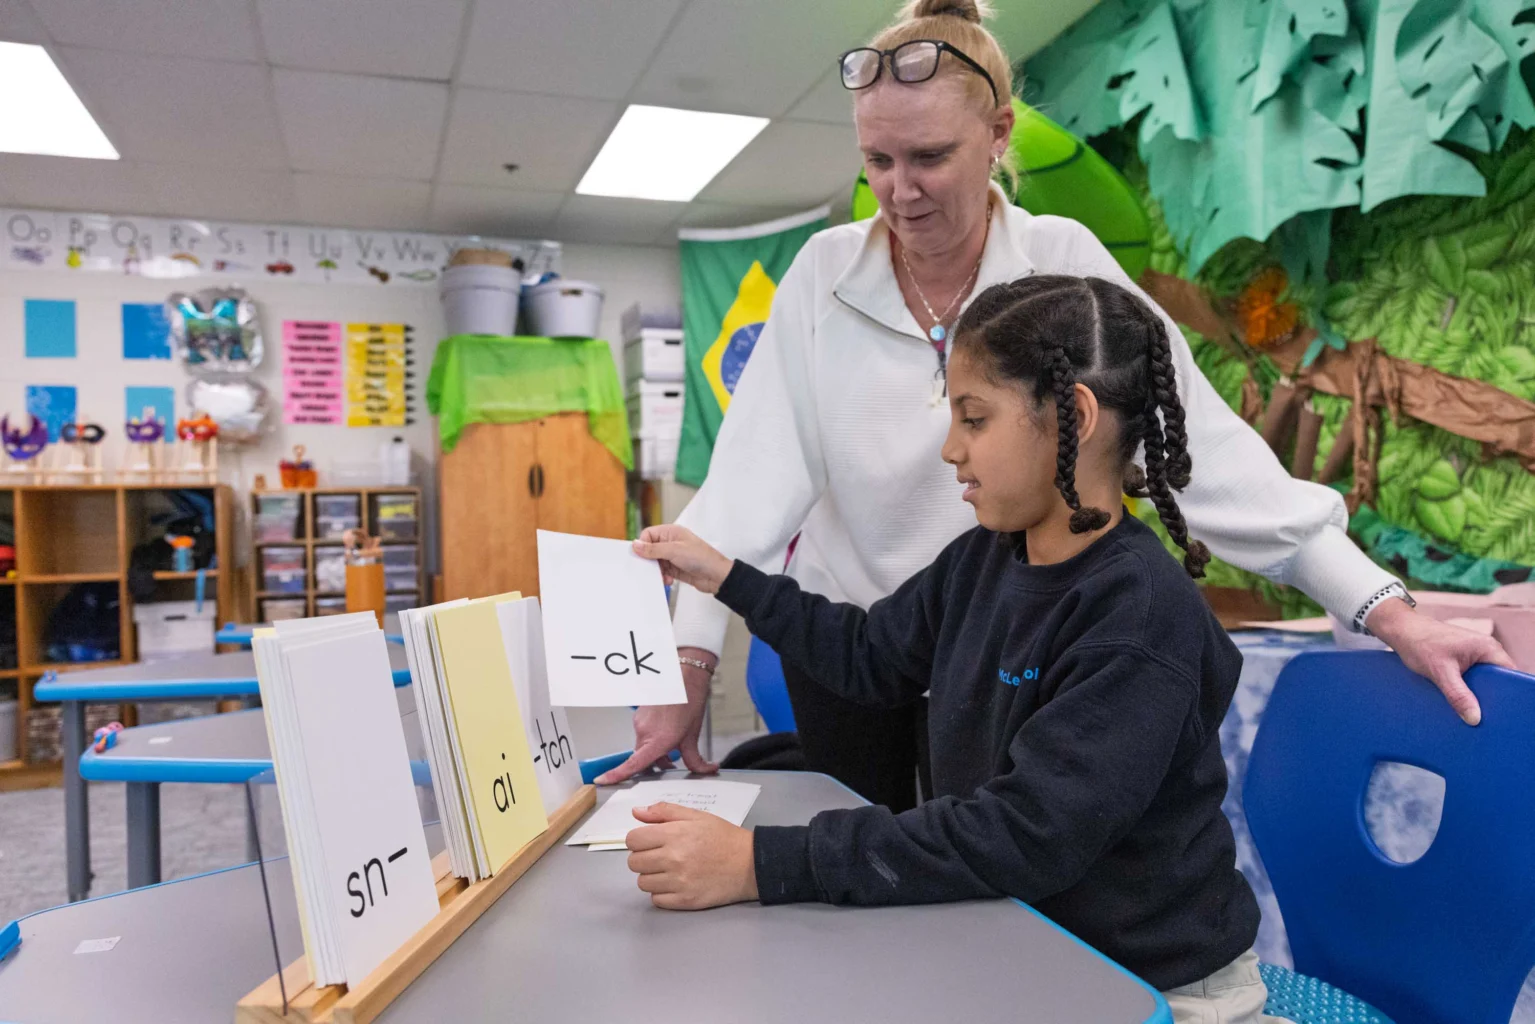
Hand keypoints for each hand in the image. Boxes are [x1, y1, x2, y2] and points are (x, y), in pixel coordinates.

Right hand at [594, 648, 717, 783]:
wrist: (684, 678)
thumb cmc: (689, 702)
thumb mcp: (693, 736)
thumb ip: (695, 759)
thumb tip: (705, 770)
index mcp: (657, 740)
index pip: (633, 763)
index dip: (616, 774)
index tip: (602, 780)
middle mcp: (644, 732)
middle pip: (642, 757)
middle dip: (655, 761)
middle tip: (673, 758)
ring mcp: (639, 722)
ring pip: (644, 744)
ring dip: (655, 746)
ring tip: (674, 735)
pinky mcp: (639, 715)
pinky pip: (643, 732)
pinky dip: (653, 734)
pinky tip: (667, 725)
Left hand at [625, 802, 757, 909]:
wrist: (750, 864)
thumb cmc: (723, 836)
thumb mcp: (696, 816)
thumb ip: (664, 811)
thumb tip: (636, 812)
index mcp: (673, 834)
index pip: (632, 840)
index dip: (639, 839)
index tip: (650, 840)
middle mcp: (672, 859)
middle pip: (634, 862)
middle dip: (644, 857)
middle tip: (661, 855)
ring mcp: (678, 882)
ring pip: (643, 883)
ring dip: (652, 876)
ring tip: (669, 870)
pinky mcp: (684, 901)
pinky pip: (656, 900)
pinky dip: (661, 893)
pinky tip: (675, 884)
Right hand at [632, 525, 734, 594]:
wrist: (716, 576)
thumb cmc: (702, 558)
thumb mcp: (674, 551)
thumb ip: (653, 549)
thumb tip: (636, 545)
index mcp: (671, 532)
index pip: (649, 534)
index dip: (643, 545)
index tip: (641, 556)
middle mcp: (671, 543)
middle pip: (650, 550)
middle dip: (649, 560)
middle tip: (649, 568)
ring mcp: (673, 556)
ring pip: (655, 562)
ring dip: (656, 571)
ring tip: (662, 576)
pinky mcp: (675, 568)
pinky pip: (661, 572)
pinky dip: (662, 577)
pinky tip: (667, 580)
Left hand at [1365, 597, 1516, 725]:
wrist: (1401, 630)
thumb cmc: (1420, 643)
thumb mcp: (1440, 672)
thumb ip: (1458, 695)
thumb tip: (1475, 719)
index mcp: (1488, 648)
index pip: (1511, 676)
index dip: (1506, 695)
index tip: (1497, 713)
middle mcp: (1487, 650)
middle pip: (1499, 681)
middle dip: (1491, 698)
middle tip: (1481, 717)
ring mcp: (1476, 654)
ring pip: (1485, 682)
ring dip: (1477, 695)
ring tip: (1468, 711)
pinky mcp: (1464, 659)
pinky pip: (1473, 679)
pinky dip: (1467, 689)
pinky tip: (1459, 701)